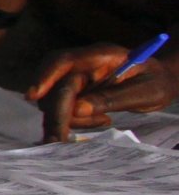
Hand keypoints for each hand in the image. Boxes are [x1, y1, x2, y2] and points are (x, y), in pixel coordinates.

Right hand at [28, 42, 178, 141]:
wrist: (161, 81)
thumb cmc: (158, 82)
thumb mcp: (145, 92)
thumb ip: (111, 99)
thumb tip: (76, 109)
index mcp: (101, 55)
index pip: (63, 61)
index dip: (45, 76)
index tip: (32, 96)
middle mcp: (83, 63)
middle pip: (54, 85)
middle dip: (56, 113)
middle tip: (59, 139)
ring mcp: (77, 76)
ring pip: (54, 99)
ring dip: (69, 118)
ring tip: (102, 122)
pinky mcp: (75, 90)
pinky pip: (63, 106)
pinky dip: (74, 119)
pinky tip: (100, 120)